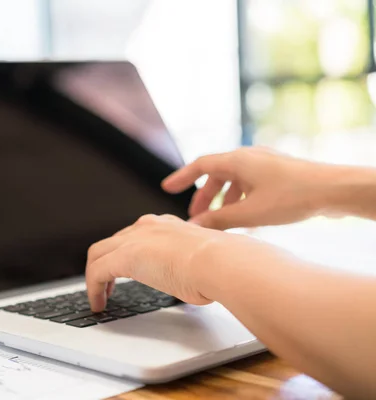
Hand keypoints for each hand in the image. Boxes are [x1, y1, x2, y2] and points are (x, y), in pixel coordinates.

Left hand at [85, 214, 228, 311]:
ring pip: (99, 253)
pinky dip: (93, 288)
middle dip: (106, 261)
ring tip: (100, 296)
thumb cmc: (222, 265)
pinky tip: (99, 303)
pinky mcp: (124, 256)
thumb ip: (192, 266)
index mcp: (167, 225)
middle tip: (107, 283)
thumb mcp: (204, 262)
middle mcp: (148, 226)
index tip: (126, 268)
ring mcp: (135, 239)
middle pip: (113, 241)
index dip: (126, 252)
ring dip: (95, 275)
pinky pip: (97, 271)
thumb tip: (195, 283)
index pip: (136, 234)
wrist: (221, 263)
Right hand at [162, 147, 340, 229]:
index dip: (182, 177)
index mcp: (238, 160)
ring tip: (221, 222)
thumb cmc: (293, 197)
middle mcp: (249, 157)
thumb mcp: (249, 213)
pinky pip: (250, 185)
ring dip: (224, 201)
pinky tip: (246, 221)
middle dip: (204, 196)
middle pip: (217, 175)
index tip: (167, 188)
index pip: (200, 165)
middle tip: (195, 216)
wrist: (334, 191)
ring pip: (235, 181)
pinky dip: (241, 200)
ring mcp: (265, 164)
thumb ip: (218, 219)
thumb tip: (195, 225)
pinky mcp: (278, 174)